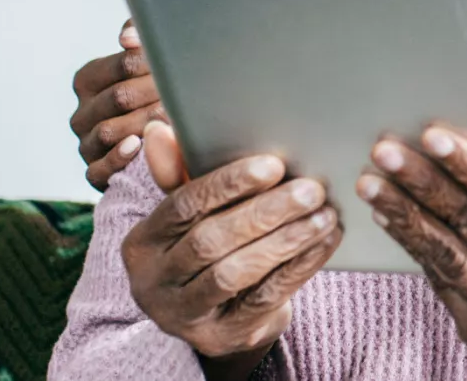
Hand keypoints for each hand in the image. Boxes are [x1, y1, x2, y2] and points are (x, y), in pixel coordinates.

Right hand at [71, 19, 165, 189]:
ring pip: (109, 131)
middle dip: (156, 93)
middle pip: (119, 97)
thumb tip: (128, 37)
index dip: (155, 64)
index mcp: (89, 79)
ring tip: (175, 118)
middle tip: (188, 93)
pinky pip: (99, 168)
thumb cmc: (156, 91)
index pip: (123, 64)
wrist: (163, 142)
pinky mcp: (94, 173)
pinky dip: (119, 157)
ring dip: (146, 124)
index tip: (181, 64)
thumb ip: (139, 37)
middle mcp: (82, 112)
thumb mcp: (148, 61)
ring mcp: (86, 144)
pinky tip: (138, 146)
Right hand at [123, 122, 341, 378]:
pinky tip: (325, 241)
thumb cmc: (204, 248)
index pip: (181, 206)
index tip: (273, 165)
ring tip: (324, 214)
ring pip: (235, 273)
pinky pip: (264, 298)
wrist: (217, 316)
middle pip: (210, 241)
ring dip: (286, 239)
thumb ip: (179, 175)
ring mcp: (184, 315)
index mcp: (141, 244)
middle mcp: (153, 283)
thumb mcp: (189, 215)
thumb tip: (158, 128)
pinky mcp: (221, 336)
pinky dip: (299, 266)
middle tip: (311, 189)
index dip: (227, 184)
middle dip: (265, 212)